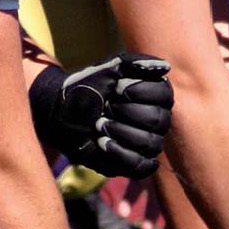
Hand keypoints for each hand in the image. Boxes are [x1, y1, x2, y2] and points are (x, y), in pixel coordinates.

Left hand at [30, 54, 172, 179]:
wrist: (63, 111)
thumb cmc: (89, 86)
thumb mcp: (108, 68)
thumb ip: (135, 62)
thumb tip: (166, 68)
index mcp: (156, 95)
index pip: (164, 94)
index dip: (139, 91)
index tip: (116, 88)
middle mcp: (157, 119)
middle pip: (157, 119)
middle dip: (126, 112)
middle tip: (105, 107)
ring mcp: (148, 142)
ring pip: (150, 143)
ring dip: (120, 132)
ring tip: (98, 124)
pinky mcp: (136, 163)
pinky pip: (140, 165)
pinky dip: (119, 153)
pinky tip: (101, 142)